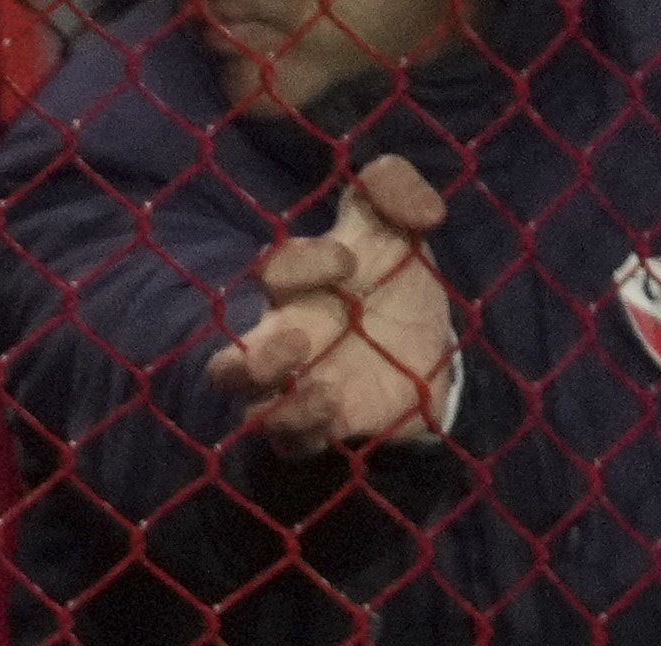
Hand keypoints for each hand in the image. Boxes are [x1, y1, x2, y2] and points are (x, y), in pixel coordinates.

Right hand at [210, 155, 456, 453]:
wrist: (431, 345)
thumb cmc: (397, 284)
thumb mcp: (401, 227)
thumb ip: (395, 188)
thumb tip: (403, 194)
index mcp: (298, 289)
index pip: (273, 273)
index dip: (300, 265)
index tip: (347, 263)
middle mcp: (283, 342)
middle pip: (229, 364)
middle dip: (257, 358)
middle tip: (300, 340)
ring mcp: (296, 388)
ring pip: (250, 408)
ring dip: (275, 405)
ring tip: (320, 387)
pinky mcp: (320, 426)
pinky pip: (290, 441)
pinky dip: (305, 427)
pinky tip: (336, 405)